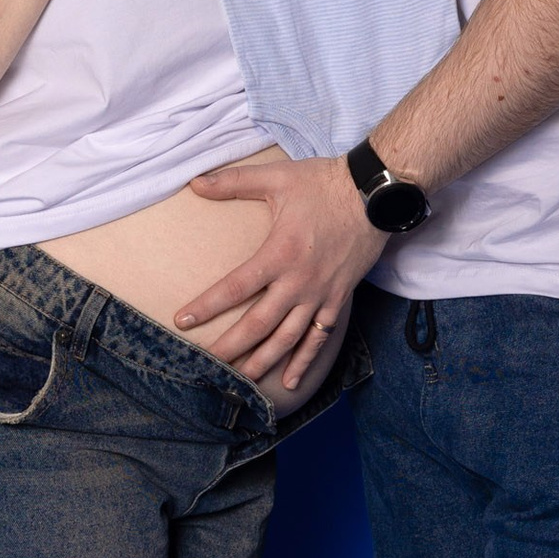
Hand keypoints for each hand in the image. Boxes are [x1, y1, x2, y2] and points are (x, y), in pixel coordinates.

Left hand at [178, 154, 383, 391]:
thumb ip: (233, 181)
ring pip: (288, 338)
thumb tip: (194, 183)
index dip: (206, 306)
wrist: (376, 195)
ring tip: (241, 379)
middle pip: (258, 324)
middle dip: (231, 347)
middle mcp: (298, 281)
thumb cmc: (324, 183)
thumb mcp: (276, 177)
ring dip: (263, 360)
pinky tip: (289, 380)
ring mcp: (320, 294)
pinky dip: (305, 361)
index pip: (235, 287)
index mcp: (279, 253)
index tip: (182, 320)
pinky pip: (319, 337)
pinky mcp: (338, 299)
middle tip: (207, 364)